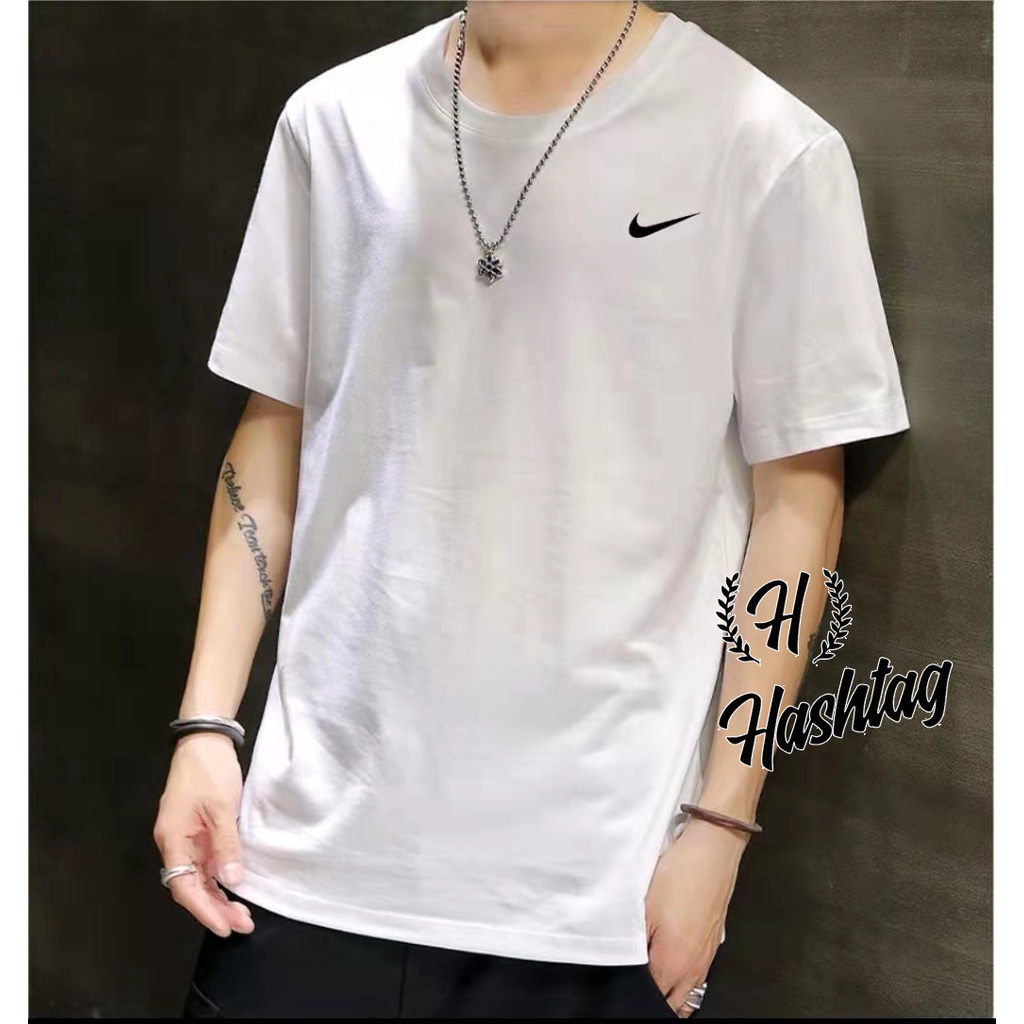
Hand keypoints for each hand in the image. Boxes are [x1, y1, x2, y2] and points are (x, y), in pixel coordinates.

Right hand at [152, 732, 253, 936]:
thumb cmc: (210, 770)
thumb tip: (231, 880)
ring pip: (198, 878)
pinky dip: (218, 879)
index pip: (184, 886)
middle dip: (214, 909)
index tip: (225, 926)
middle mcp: (174, 843)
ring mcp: (184, 837)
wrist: (205, 740)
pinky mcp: (196, 831)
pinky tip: (232, 889)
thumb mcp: (222, 807)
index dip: (204, 910)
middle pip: (190, 886)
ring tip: (241, 915)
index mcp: (173, 838)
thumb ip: (226, 845)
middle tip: (242, 924)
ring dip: (217, 897)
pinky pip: (204, 864)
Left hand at [644, 818, 748, 1016]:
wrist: (711, 853)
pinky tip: (671, 961)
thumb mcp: (643, 908)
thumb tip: (626, 965)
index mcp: (673, 965)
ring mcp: (706, 958)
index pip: (651, 999)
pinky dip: (683, 979)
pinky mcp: (711, 945)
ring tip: (653, 974)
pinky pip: (696, 977)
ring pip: (686, 993)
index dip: (635, 992)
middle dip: (654, 997)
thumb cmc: (680, 875)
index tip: (624, 980)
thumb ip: (633, 944)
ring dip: (670, 990)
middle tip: (637, 979)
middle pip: (671, 1003)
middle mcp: (693, 968)